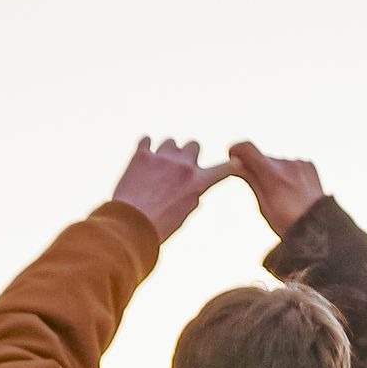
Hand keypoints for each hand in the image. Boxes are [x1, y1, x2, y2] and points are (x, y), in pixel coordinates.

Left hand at [111, 137, 234, 241]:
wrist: (130, 225)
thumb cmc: (158, 227)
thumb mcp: (183, 215)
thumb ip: (191, 195)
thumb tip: (192, 188)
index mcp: (197, 182)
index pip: (223, 169)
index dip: (231, 165)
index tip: (236, 162)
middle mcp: (183, 165)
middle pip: (193, 145)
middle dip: (188, 154)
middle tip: (178, 168)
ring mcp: (162, 157)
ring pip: (170, 141)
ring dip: (167, 151)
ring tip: (157, 167)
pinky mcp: (142, 154)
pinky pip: (147, 140)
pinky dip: (146, 148)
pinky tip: (143, 159)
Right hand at [229, 143, 324, 239]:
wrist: (318, 227)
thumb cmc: (287, 222)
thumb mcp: (263, 205)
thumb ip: (251, 180)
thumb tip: (236, 164)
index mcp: (272, 175)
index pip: (247, 148)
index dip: (236, 150)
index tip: (233, 156)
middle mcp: (285, 164)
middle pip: (262, 159)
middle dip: (258, 170)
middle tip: (264, 191)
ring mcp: (298, 162)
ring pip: (277, 163)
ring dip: (275, 174)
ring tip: (283, 196)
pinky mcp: (308, 164)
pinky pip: (291, 165)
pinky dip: (288, 174)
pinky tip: (294, 191)